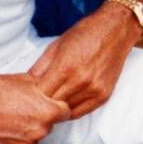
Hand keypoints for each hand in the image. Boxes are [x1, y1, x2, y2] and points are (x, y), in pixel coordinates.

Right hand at [0, 72, 71, 143]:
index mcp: (48, 113)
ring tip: (12, 116)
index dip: (56, 106)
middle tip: (24, 108)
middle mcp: (41, 131)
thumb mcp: (27, 80)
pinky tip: (6, 127)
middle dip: (42, 116)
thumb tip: (56, 84)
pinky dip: (18, 138)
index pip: (65, 112)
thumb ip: (46, 86)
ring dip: (29, 128)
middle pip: (50, 124)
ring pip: (36, 135)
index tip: (47, 103)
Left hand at [28, 3, 138, 118]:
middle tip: (37, 99)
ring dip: (56, 108)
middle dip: (42, 102)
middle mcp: (81, 81)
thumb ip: (41, 66)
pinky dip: (70, 110)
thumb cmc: (85, 33)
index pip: (41, 93)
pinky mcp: (104, 95)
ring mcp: (94, 90)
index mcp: (65, 67)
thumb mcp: (57, 45)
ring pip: (66, 111)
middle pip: (52, 104)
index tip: (28, 92)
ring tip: (51, 101)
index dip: (32, 94)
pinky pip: (81, 113)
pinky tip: (65, 103)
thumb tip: (27, 82)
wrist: (115, 30)